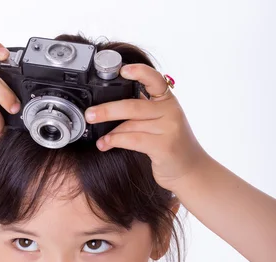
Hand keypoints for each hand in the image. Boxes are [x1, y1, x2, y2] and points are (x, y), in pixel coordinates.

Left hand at [85, 63, 208, 192]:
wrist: (191, 171)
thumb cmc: (171, 147)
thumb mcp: (162, 124)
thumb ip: (143, 114)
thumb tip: (109, 110)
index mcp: (168, 101)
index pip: (155, 79)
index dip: (138, 72)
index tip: (121, 70)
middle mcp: (170, 111)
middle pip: (133, 105)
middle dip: (107, 109)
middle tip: (89, 114)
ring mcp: (169, 128)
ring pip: (131, 124)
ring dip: (109, 131)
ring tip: (98, 138)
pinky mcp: (164, 146)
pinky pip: (133, 140)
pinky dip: (116, 141)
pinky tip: (106, 144)